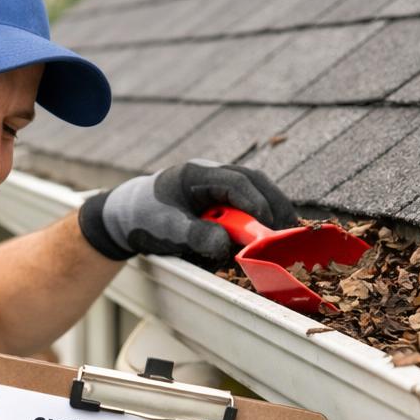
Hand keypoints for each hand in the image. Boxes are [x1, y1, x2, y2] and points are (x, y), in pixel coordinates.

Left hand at [78, 159, 297, 269]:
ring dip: (272, 211)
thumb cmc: (144, 218)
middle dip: (275, 205)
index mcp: (198, 173)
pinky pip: (248, 205)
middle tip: (291, 232)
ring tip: (287, 236)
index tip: (267, 227)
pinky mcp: (221, 202)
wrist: (127, 217)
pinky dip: (261, 219)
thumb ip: (196, 235)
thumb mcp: (167, 229)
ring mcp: (218, 187)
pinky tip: (271, 236)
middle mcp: (213, 175)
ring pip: (255, 192)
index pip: (237, 182)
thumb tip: (227, 246)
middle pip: (255, 183)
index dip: (255, 204)